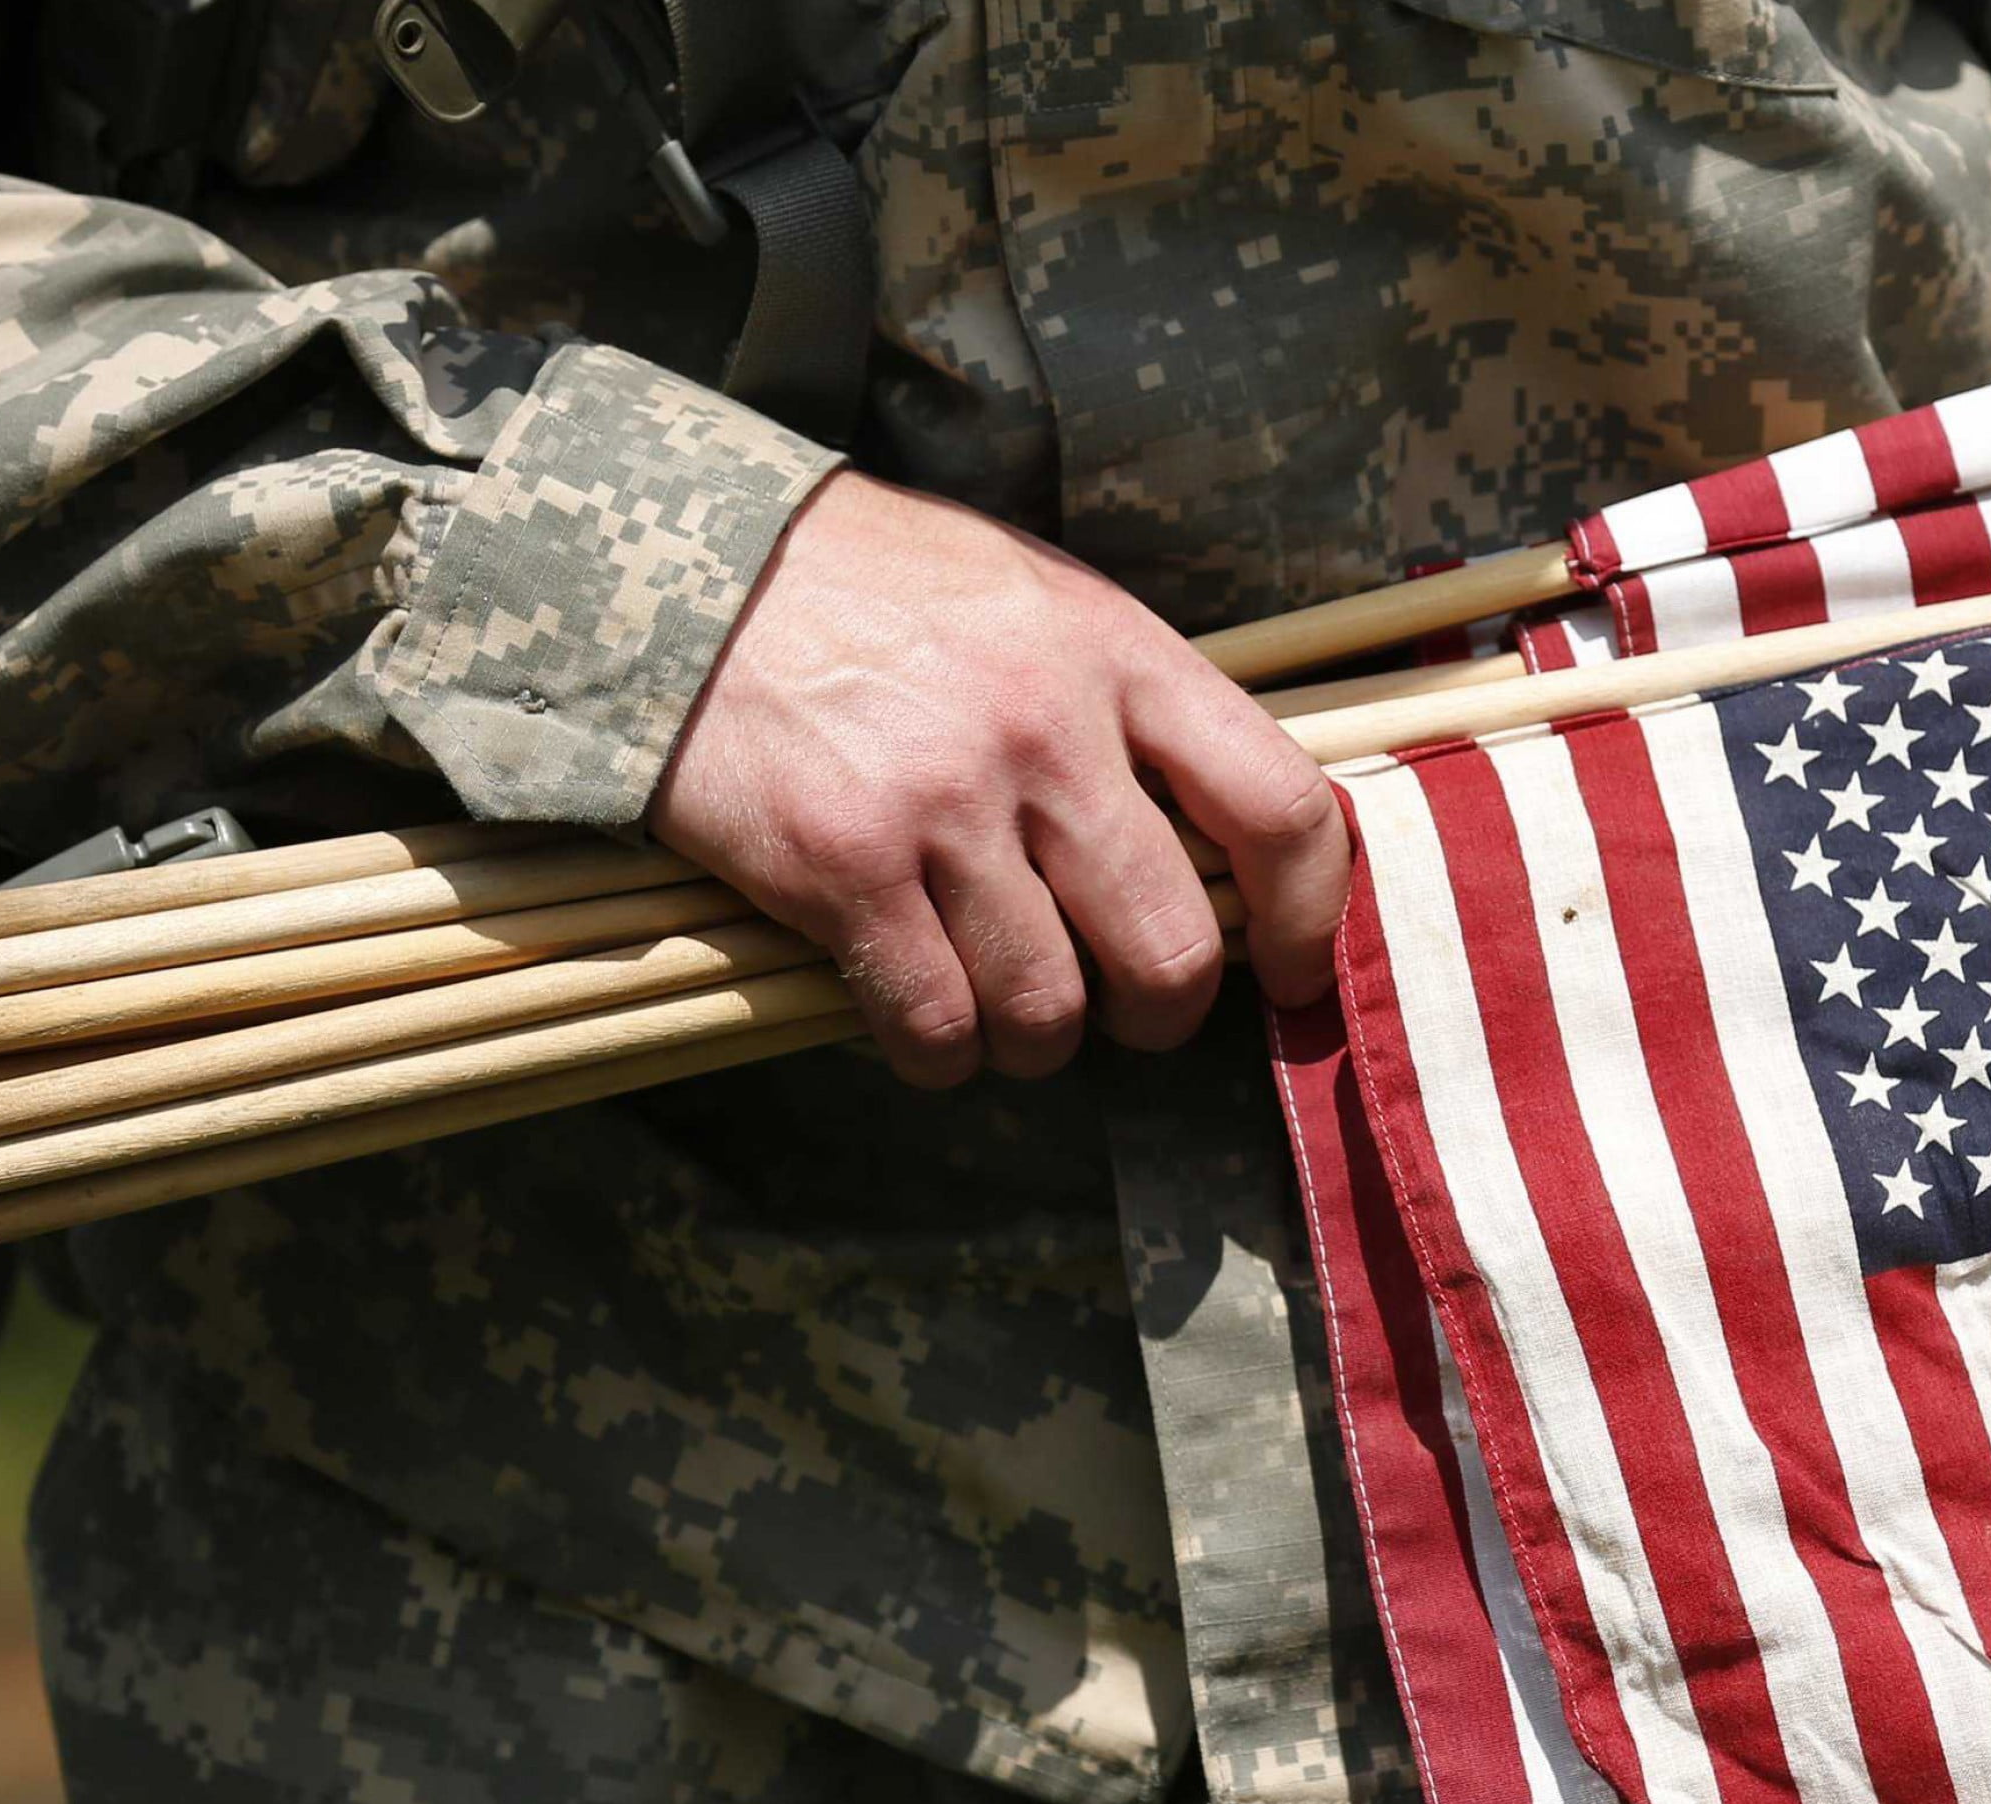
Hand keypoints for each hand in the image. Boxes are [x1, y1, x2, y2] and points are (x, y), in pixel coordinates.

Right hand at [650, 472, 1348, 1085]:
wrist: (680, 563)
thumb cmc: (869, 588)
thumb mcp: (1030, 599)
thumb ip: (1124, 707)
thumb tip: (1211, 846)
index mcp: (1115, 651)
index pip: (1278, 806)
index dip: (1310, 918)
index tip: (1295, 973)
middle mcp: (1045, 729)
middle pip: (1172, 948)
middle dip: (1160, 1013)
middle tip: (1125, 1012)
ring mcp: (942, 802)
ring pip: (1051, 1009)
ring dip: (1039, 1042)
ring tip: (1009, 1015)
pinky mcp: (842, 866)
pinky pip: (935, 1022)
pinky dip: (942, 1053)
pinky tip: (927, 1026)